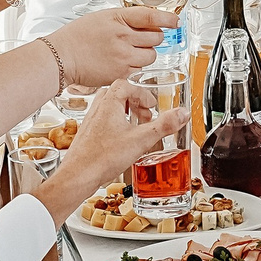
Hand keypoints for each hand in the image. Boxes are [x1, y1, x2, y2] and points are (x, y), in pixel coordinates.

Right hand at [47, 6, 173, 88]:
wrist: (61, 57)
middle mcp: (123, 37)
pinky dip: (136, 66)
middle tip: (143, 39)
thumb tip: (147, 23)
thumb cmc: (77, 36)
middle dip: (154, 38)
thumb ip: (125, 19)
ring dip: (146, 53)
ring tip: (130, 52)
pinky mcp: (121, 74)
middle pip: (157, 38)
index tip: (175, 21)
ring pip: (152, 55)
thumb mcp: (101, 17)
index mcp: (118, 18)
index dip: (168, 18)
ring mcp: (123, 56)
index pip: (151, 16)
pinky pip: (140, 70)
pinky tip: (122, 62)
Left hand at [57, 77, 186, 196]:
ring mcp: (90, 122)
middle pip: (116, 94)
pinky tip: (122, 140)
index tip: (151, 105)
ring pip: (108, 107)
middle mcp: (97, 109)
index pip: (125, 85)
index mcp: (109, 103)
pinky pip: (102, 121)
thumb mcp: (141, 140)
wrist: (78, 175)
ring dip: (124, 112)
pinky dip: (115, 124)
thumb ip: (163, 126)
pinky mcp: (87, 135)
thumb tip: (181, 114)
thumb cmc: (102, 157)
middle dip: (133, 101)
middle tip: (145, 114)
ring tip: (135, 126)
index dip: (141, 93)